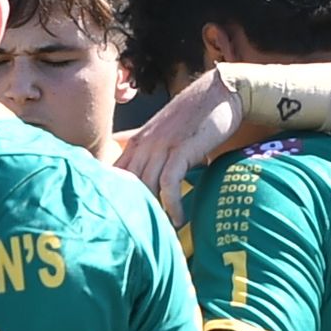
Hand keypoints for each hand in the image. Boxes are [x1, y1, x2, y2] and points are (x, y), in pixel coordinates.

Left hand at [114, 66, 246, 220]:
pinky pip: (168, 183)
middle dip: (130, 213)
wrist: (220, 92)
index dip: (111, 199)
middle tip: (139, 237)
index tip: (115, 222)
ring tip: (162, 233)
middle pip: (125, 186)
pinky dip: (172, 205)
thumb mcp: (163, 134)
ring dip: (153, 214)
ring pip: (144, 187)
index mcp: (136, 143)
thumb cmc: (193, 116)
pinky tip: (179, 219)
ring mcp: (161, 147)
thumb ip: (148, 152)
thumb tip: (136, 169)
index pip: (112, 175)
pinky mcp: (181, 150)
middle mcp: (144, 146)